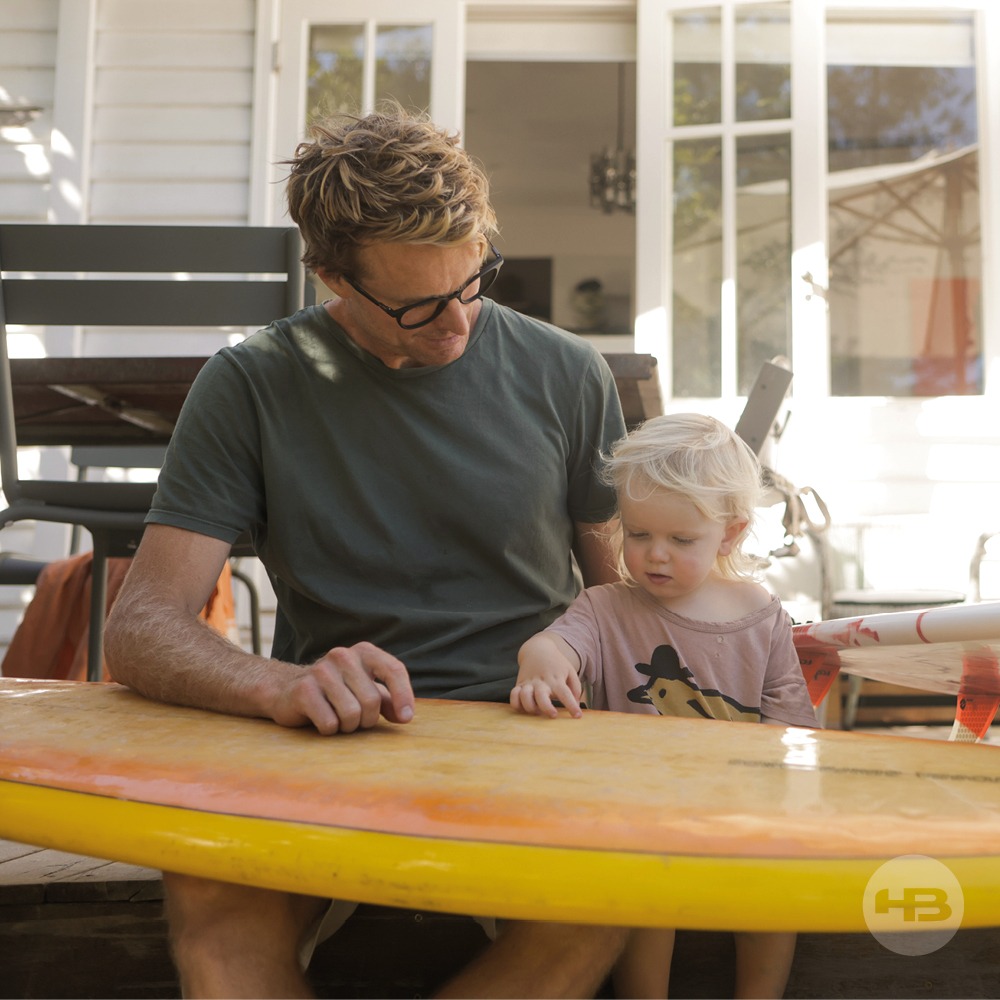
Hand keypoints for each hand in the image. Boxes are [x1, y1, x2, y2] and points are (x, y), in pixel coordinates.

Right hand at [270, 642, 414, 734]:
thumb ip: (388, 701)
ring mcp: (321, 671)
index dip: (404, 695)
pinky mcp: (303, 689)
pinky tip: (319, 718)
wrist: (287, 690)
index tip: (406, 718)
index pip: (394, 670)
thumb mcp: (365, 691)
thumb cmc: (336, 692)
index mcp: (364, 652)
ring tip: (336, 717)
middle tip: (354, 718)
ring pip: (352, 714)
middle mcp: (343, 655)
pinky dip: (328, 730)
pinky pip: (329, 723)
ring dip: (347, 726)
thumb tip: (404, 716)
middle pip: (372, 701)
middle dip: (366, 719)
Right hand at [510, 663, 583, 718]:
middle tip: (553, 715)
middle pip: (541, 696)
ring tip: (538, 711)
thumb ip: (575, 688)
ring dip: (530, 707)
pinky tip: (524, 708)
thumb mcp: (570, 671)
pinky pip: (513, 695)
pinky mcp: (519, 684)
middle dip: (546, 708)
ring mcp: (529, 682)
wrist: (538, 649)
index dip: (571, 706)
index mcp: (556, 679)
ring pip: (524, 696)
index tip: (577, 716)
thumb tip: (577, 704)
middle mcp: (542, 681)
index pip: (565, 693)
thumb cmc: (557, 663)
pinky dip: (516, 704)